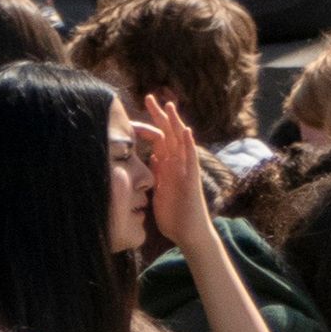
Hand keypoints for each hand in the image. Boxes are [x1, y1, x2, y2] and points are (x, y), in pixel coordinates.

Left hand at [140, 94, 211, 252]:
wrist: (190, 234)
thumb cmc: (175, 216)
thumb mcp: (159, 190)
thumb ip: (156, 174)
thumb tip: (151, 157)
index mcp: (168, 167)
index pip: (159, 139)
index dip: (150, 124)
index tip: (139, 110)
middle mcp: (178, 165)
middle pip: (169, 134)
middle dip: (159, 116)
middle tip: (149, 97)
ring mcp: (186, 171)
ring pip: (180, 142)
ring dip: (175, 123)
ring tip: (169, 105)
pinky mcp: (191, 180)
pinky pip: (191, 159)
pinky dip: (189, 144)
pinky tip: (186, 130)